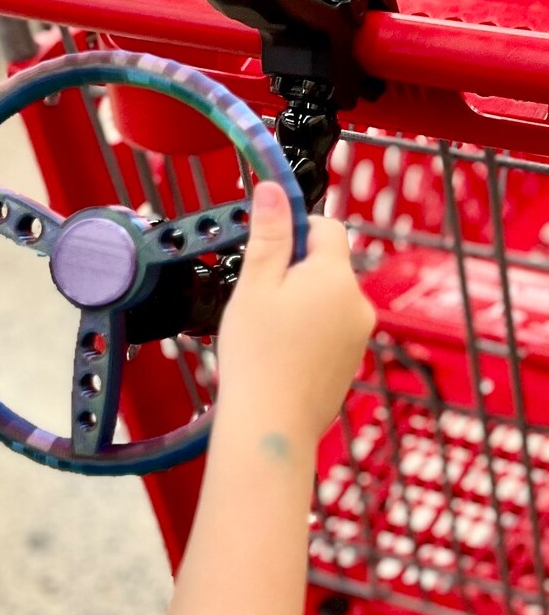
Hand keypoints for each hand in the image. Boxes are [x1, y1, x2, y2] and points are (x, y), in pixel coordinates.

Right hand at [216, 181, 374, 443]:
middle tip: (257, 298)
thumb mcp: (255, 284)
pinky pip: (329, 328)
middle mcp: (358, 303)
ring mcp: (359, 335)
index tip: (265, 247)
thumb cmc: (258, 356)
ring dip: (299, 302)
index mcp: (336, 277)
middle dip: (292, 270)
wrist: (272, 424)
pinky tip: (280, 353)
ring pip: (326, 297)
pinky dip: (307, 332)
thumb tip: (275, 190)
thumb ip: (269, 234)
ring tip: (266, 331)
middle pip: (325, 264)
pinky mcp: (351, 361)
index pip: (326, 226)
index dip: (293, 229)